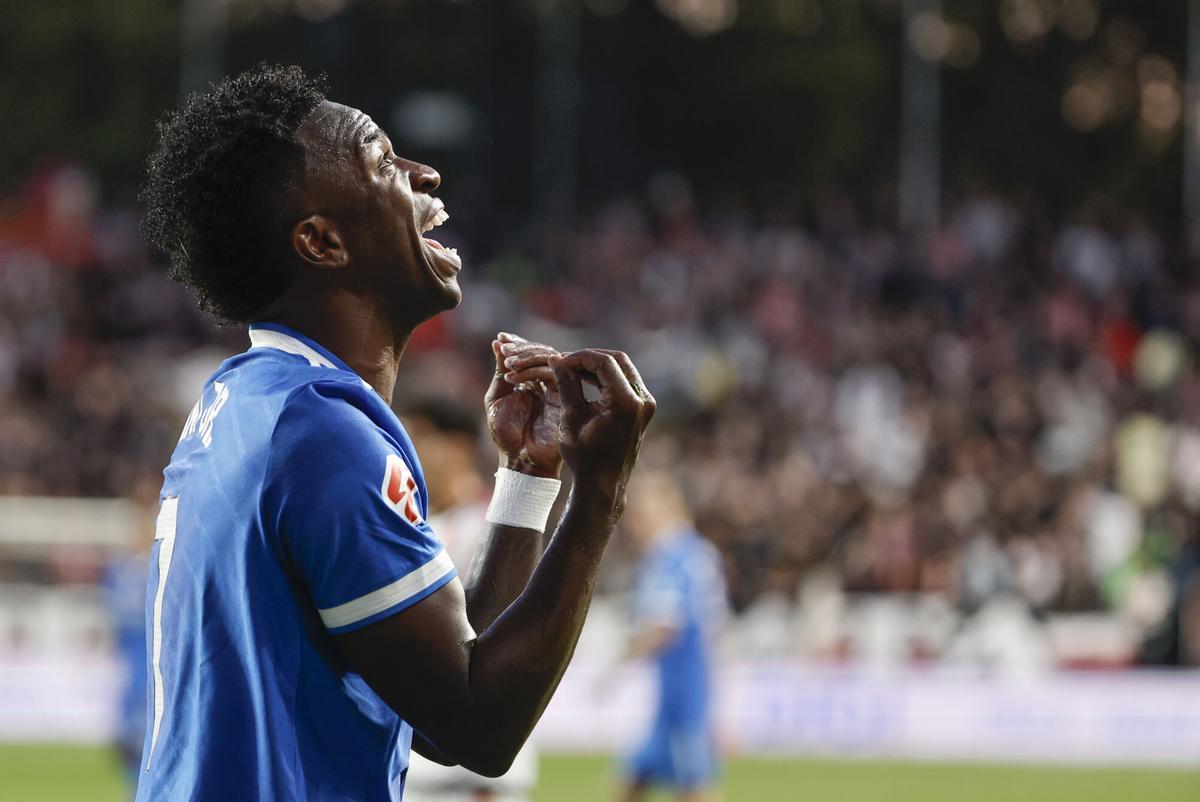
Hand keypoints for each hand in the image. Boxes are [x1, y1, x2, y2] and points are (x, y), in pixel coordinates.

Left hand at [485, 332, 562, 478]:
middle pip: (542, 353)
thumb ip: (501, 371)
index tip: (501, 337)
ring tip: (508, 362)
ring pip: (549, 360)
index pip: (530, 355)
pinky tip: (515, 374)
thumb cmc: (506, 434)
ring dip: (527, 356)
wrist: (521, 460)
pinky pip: (554, 374)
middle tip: (506, 348)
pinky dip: (534, 369)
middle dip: (522, 347)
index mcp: (531, 382)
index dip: (517, 343)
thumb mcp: (497, 398)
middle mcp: (546, 383)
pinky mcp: (564, 397)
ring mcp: (556, 389)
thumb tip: (498, 343)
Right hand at [548, 349, 655, 504]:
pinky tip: (585, 380)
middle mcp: (642, 400)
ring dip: (598, 367)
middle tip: (567, 362)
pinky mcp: (643, 409)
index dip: (579, 357)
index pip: (603, 362)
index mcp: (625, 402)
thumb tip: (556, 358)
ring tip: (572, 371)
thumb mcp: (571, 417)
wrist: (603, 484)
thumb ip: (566, 384)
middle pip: (617, 360)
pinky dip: (606, 378)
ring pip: (623, 369)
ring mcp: (646, 404)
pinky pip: (626, 382)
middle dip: (590, 358)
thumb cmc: (584, 456)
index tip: (560, 361)